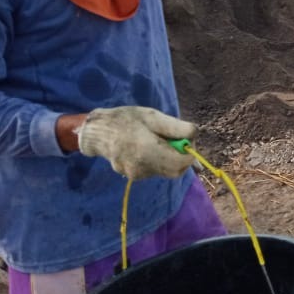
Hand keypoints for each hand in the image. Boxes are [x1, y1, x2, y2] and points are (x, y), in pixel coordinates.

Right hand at [78, 106, 195, 179]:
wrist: (98, 132)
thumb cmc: (127, 120)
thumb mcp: (153, 117)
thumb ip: (176, 128)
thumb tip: (195, 137)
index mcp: (147, 150)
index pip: (181, 164)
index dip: (189, 154)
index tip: (187, 140)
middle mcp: (142, 167)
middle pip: (175, 170)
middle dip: (180, 157)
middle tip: (173, 139)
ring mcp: (136, 174)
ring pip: (165, 170)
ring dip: (168, 157)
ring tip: (155, 139)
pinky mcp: (132, 176)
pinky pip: (154, 170)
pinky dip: (157, 160)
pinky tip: (146, 146)